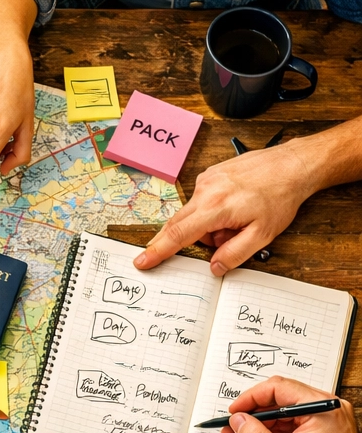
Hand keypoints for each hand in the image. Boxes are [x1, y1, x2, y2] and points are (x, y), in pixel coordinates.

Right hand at [134, 143, 312, 274]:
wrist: (291, 164)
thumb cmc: (280, 196)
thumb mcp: (263, 234)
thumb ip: (235, 254)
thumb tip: (214, 267)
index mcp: (215, 207)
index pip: (178, 234)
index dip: (158, 250)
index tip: (141, 261)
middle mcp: (204, 191)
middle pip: (180, 224)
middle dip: (197, 238)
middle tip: (228, 235)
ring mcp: (205, 180)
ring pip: (195, 215)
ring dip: (211, 225)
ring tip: (239, 220)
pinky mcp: (209, 175)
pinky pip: (202, 202)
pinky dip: (214, 211)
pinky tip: (236, 206)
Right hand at [221, 376, 361, 432]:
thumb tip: (238, 421)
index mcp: (322, 408)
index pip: (278, 388)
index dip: (251, 398)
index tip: (235, 410)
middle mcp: (327, 406)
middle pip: (280, 397)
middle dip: (254, 413)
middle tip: (235, 424)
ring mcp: (327, 416)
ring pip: (284, 410)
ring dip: (262, 423)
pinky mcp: (324, 426)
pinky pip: (294, 421)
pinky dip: (275, 430)